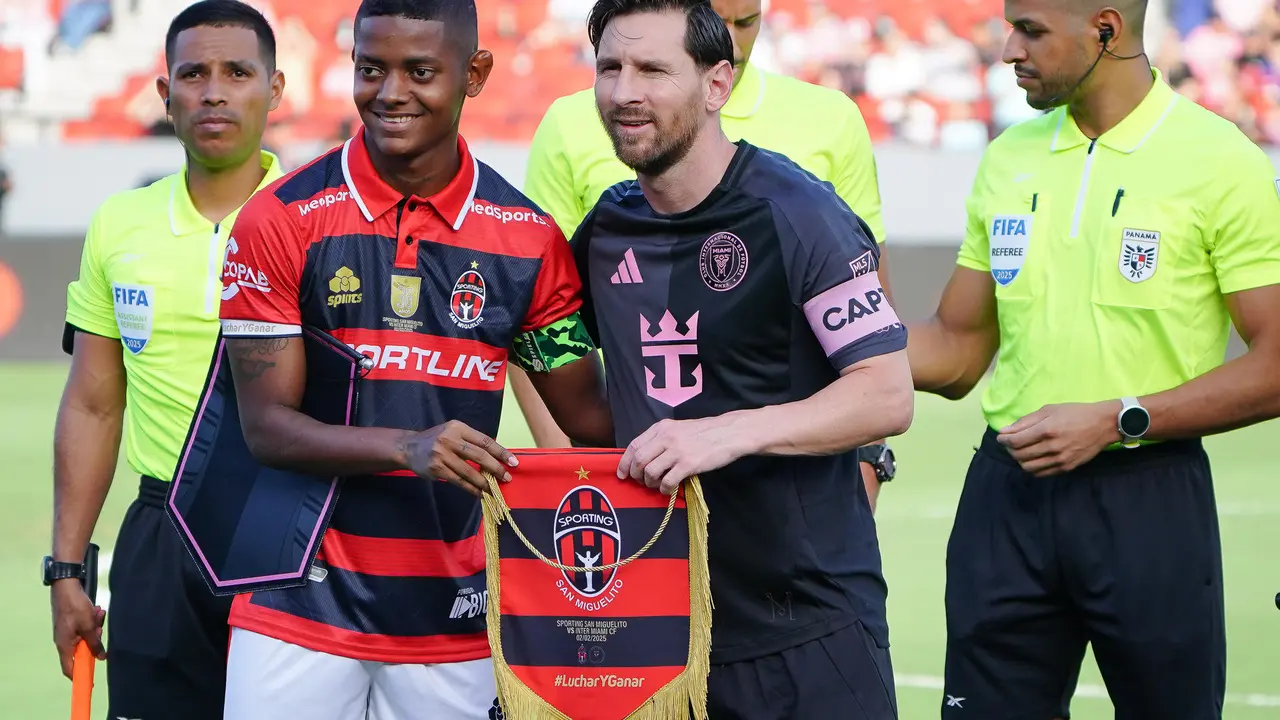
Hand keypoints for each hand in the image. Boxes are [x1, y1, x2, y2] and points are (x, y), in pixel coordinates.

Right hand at [51, 580, 105, 679]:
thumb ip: (94, 643)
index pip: (70, 668)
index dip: (80, 675)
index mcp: (65, 645)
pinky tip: (97, 610)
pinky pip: (85, 627)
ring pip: (86, 637)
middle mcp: (64, 640)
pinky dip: (92, 621)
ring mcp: (67, 631)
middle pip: (83, 650)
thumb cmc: (75, 607)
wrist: (66, 586)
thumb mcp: (89, 626)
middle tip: (99, 628)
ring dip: (95, 627)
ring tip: (98, 614)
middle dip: (94, 640)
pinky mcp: (71, 623)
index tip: (91, 681)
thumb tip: (100, 658)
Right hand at [402, 420, 517, 496]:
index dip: (501, 452)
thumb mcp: (453, 432)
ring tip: (494, 489)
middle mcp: (450, 439)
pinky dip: (471, 488)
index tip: (513, 462)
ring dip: (484, 482)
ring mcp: (442, 454)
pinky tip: (479, 493)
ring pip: (469, 471)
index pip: (485, 441)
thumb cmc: (437, 439)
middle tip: (507, 478)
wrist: (409, 447)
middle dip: (496, 468)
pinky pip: (458, 481)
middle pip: (479, 456)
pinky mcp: (436, 468)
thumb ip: (471, 441)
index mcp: (458, 428)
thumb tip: (496, 457)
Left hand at [617, 416, 746, 494]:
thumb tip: (644, 457)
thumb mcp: (678, 428)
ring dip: (650, 483)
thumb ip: (661, 439)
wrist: (729, 433)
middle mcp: (666, 437)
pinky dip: (664, 489)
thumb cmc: (705, 432)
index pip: (634, 445)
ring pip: (650, 472)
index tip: (622, 474)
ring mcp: (677, 451)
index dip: (625, 462)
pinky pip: (667, 481)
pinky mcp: (688, 464)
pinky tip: (668, 489)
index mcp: (661, 427)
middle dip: (636, 475)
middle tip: (641, 482)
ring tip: (656, 485)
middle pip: (639, 460)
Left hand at [996, 401, 1120, 476]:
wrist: (1103, 425)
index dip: (1004, 440)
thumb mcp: (1049, 410)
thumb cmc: (1075, 413)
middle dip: (1010, 449)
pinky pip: (1041, 473)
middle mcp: (1052, 447)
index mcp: (1047, 430)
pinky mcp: (1066, 467)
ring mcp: (1060, 460)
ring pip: (1028, 467)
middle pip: (1019, 455)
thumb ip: (1025, 421)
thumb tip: (1005, 431)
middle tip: (1011, 443)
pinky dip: (1032, 467)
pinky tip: (1034, 458)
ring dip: (1020, 460)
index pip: (1015, 441)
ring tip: (1022, 451)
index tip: (1001, 437)